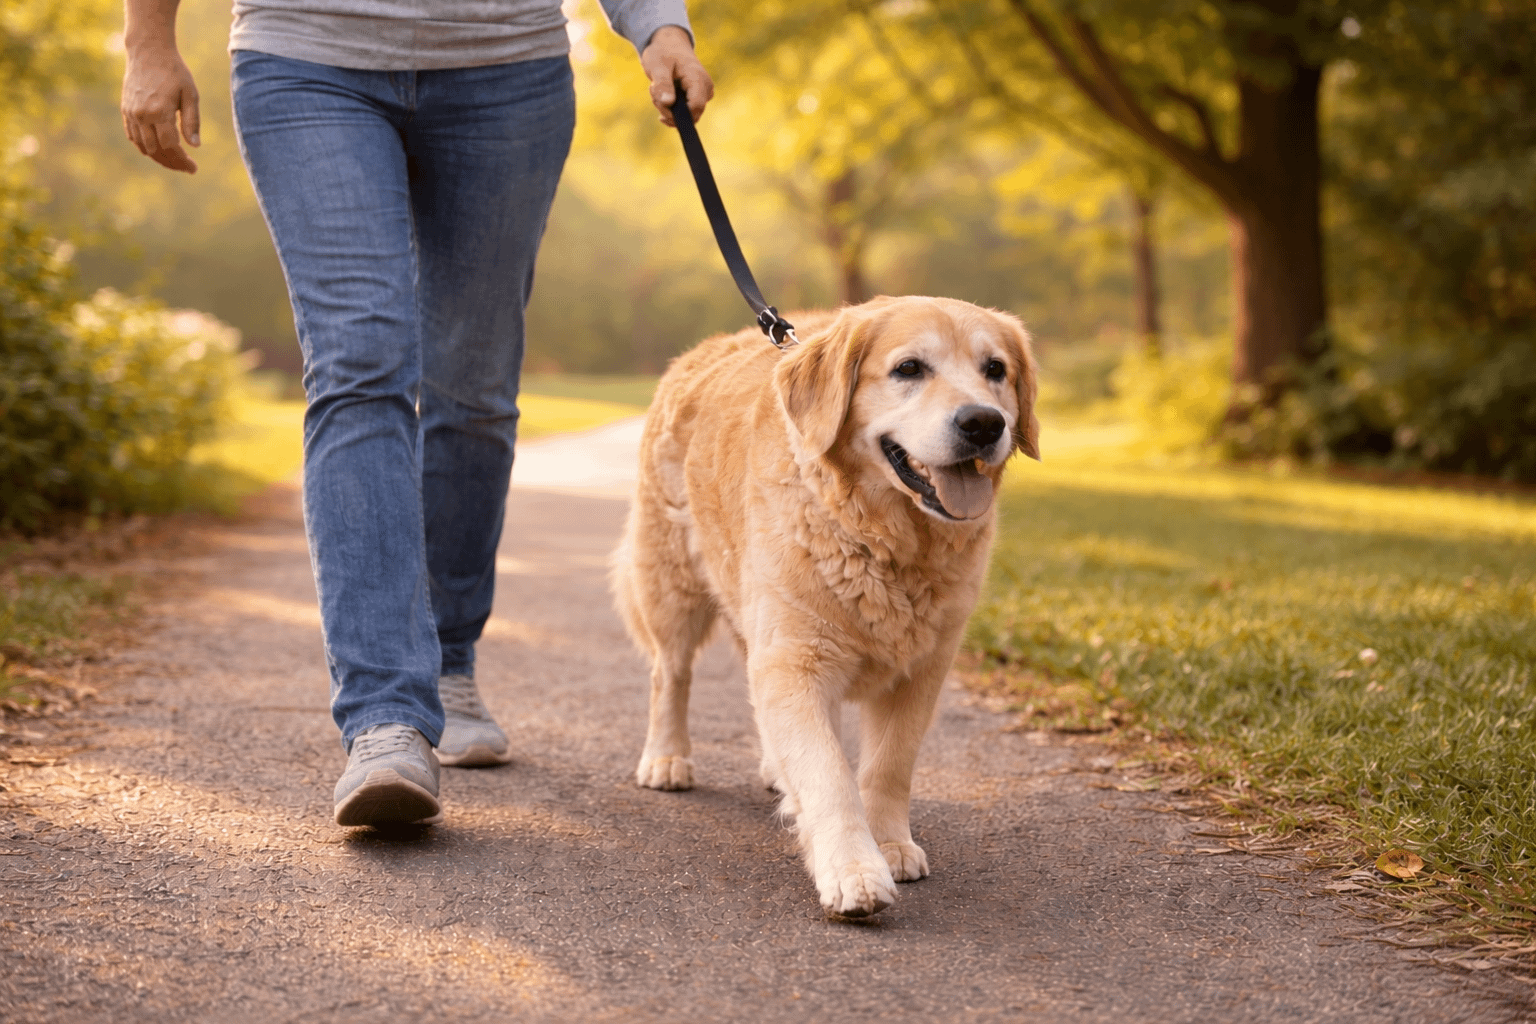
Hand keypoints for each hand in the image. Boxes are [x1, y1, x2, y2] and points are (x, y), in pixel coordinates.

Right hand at [121, 44, 199, 172]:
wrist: (148, 52)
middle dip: (172, 163)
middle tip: (187, 168)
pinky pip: (133, 136)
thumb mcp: (190, 94)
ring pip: (143, 146)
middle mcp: (142, 115)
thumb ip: (192, 121)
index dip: (182, 160)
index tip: (194, 169)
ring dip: (159, 158)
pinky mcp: (125, 110)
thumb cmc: (174, 71)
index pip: (171, 146)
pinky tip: (157, 152)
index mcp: (160, 111)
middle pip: (157, 150)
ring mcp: (131, 113)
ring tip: (174, 163)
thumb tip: (195, 146)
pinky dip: (144, 147)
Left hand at [641, 25, 713, 126]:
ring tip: (656, 89)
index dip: (677, 114)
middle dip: (669, 110)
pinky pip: (687, 112)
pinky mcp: (699, 97)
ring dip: (668, 108)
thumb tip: (668, 103)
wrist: (669, 44)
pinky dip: (671, 107)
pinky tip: (662, 95)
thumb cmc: (663, 52)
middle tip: (653, 91)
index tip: (659, 105)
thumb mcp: (657, 65)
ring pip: (688, 116)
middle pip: (692, 115)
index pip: (695, 107)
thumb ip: (663, 84)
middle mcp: (706, 88)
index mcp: (698, 78)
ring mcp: (704, 93)